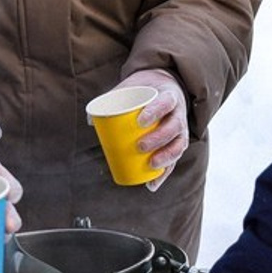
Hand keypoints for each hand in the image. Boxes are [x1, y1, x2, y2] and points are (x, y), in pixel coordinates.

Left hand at [118, 69, 188, 191]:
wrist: (164, 87)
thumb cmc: (144, 90)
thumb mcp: (130, 88)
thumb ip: (111, 99)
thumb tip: (90, 120)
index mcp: (169, 95)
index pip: (167, 103)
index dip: (156, 112)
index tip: (140, 121)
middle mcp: (179, 113)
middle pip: (174, 126)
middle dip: (158, 138)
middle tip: (140, 146)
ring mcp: (181, 129)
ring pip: (178, 144)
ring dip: (165, 157)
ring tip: (150, 165)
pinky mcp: (177, 143)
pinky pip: (174, 160)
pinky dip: (164, 174)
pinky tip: (152, 185)